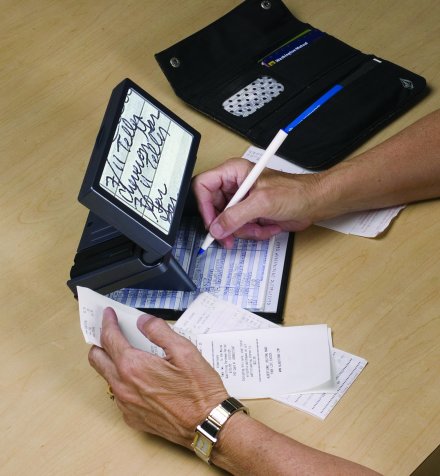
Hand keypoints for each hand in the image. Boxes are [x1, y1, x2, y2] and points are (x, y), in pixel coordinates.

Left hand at [88, 308, 227, 447]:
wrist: (207, 424)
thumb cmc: (199, 390)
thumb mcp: (184, 351)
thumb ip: (159, 331)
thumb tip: (143, 321)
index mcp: (134, 366)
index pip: (109, 338)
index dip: (107, 323)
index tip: (108, 314)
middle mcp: (123, 386)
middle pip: (96, 358)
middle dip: (100, 342)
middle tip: (109, 332)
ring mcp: (126, 404)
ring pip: (106, 377)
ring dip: (110, 362)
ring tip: (125, 353)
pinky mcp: (132, 418)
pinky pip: (118, 395)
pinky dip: (122, 381)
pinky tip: (139, 378)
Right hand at [192, 158, 323, 247]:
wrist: (314, 203)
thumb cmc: (295, 192)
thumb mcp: (262, 202)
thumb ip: (236, 216)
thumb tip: (217, 228)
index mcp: (234, 173)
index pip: (204, 186)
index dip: (204, 206)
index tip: (212, 223)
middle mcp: (235, 186)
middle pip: (213, 209)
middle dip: (226, 225)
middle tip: (231, 237)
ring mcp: (242, 201)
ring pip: (227, 223)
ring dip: (244, 230)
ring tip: (260, 226)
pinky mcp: (250, 214)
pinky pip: (240, 229)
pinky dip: (253, 232)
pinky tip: (267, 226)